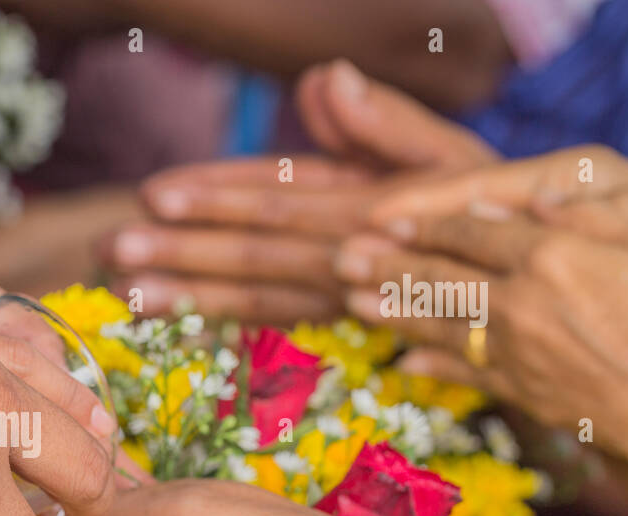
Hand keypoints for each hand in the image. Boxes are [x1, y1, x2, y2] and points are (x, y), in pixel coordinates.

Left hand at [98, 59, 494, 320]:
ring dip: (186, 295)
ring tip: (123, 294)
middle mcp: (344, 257)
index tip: (154, 195)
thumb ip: (385, 122)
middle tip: (110, 250)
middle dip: (179, 252)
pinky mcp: (334, 324)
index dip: (216, 196)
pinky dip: (221, 325)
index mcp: (366, 206)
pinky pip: (272, 325)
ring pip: (254, 296)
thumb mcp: (448, 154)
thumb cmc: (477, 200)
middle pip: (252, 252)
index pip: (278, 196)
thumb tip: (324, 78)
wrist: (517, 271)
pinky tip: (170, 321)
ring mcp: (336, 297)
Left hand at [337, 147, 627, 465]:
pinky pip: (468, 374)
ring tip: (353, 302)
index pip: (472, 232)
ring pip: (441, 325)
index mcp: (554, 256)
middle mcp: (524, 303)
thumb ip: (589, 220)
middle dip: (388, 266)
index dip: (425, 223)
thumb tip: (532, 203)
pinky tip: (406, 364)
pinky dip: (434, 366)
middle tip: (342, 257)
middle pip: (441, 277)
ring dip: (393, 313)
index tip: (385, 216)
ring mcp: (519, 351)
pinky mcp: (527, 391)